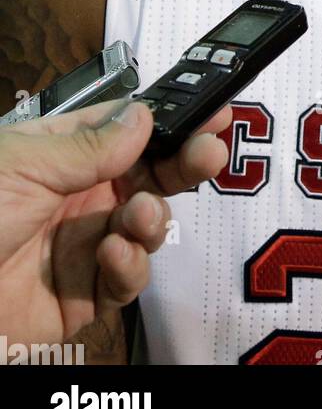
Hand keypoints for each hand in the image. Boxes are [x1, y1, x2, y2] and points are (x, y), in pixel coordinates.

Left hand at [0, 98, 231, 347]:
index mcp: (59, 152)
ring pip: (147, 226)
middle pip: (150, 174)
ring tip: (137, 218)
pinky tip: (113, 254)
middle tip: (208, 154)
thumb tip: (144, 115)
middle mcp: (76, 195)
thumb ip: (92, 145)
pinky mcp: (82, 297)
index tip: (213, 111)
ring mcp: (81, 246)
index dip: (173, 119)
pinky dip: (130, 265)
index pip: (130, 127)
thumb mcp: (21, 164)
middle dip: (184, 163)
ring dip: (152, 219)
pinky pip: (127, 279)